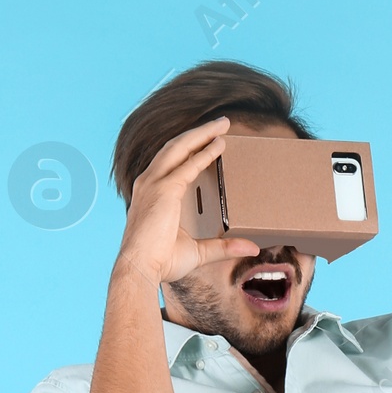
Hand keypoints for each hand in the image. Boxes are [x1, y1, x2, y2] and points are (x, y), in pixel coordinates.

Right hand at [112, 118, 258, 292]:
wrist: (139, 268)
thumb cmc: (160, 262)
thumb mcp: (197, 253)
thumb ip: (223, 247)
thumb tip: (251, 248)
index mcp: (152, 193)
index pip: (171, 162)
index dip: (189, 149)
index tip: (207, 141)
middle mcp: (149, 182)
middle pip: (175, 147)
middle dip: (198, 133)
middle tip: (220, 124)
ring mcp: (154, 183)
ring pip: (180, 147)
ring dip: (202, 134)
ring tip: (222, 125)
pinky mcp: (164, 189)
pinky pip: (189, 165)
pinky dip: (205, 153)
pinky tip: (219, 145)